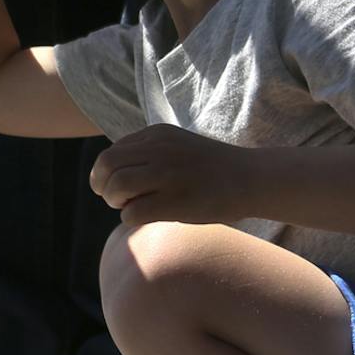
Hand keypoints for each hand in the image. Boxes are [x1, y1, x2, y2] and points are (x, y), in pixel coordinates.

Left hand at [89, 125, 257, 226]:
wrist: (251, 179)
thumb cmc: (210, 170)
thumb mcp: (176, 147)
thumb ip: (146, 153)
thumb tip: (108, 175)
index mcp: (157, 134)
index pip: (111, 153)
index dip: (106, 174)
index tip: (119, 187)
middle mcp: (159, 149)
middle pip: (106, 166)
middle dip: (103, 187)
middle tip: (118, 200)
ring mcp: (168, 173)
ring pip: (116, 187)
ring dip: (116, 202)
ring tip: (133, 207)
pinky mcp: (176, 200)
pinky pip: (132, 213)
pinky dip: (132, 219)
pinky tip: (148, 218)